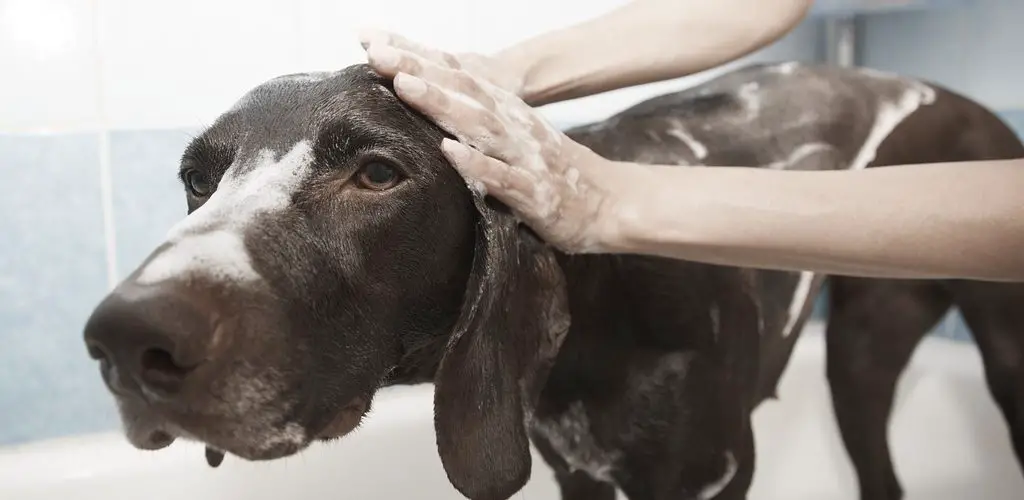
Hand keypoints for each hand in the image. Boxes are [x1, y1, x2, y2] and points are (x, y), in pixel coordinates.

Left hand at [359, 30, 620, 252]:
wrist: (611, 202)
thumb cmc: (555, 172)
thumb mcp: (514, 137)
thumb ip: (477, 120)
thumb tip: (431, 104)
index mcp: (505, 112)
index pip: (457, 77)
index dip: (417, 57)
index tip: (373, 42)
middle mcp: (513, 127)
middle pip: (463, 91)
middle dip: (420, 70)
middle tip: (377, 53)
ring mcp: (524, 157)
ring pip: (480, 125)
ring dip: (442, 104)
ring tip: (405, 86)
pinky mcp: (536, 193)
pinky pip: (503, 178)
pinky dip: (477, 164)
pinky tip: (449, 152)